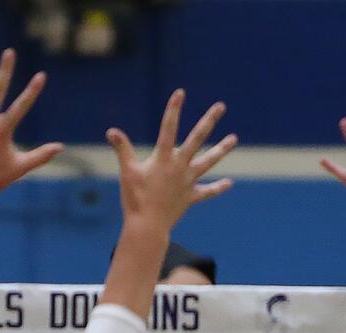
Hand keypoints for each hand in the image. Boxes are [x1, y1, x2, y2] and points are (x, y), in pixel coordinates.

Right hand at [107, 89, 237, 234]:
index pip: (169, 128)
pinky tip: (229, 183)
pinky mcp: (190, 197)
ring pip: (208, 162)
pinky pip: (207, 192)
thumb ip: (122, 149)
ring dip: (221, 149)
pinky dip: (217, 188)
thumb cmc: (135, 199)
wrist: (148, 226)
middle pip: (197, 139)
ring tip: (234, 138)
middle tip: (221, 106)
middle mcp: (179, 166)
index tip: (180, 93)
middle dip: (209, 121)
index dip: (174, 109)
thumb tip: (112, 131)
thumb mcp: (127, 172)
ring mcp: (188, 181)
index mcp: (163, 158)